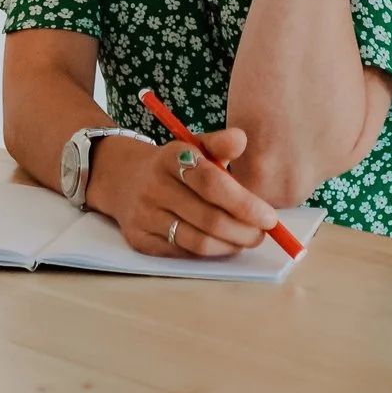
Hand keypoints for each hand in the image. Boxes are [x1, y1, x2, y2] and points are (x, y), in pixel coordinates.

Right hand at [87, 128, 281, 257]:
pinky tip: (221, 244)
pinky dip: (209, 253)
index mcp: (170, 159)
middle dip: (244, 231)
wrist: (122, 179)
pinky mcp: (140, 240)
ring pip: (198, 242)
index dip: (244, 204)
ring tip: (245, 240)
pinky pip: (183, 253)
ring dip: (230, 246)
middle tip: (262, 234)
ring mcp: (145, 216)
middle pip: (209, 218)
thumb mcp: (193, 146)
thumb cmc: (172, 165)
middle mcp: (154, 188)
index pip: (212, 184)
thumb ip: (219, 143)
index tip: (269, 217)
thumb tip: (241, 138)